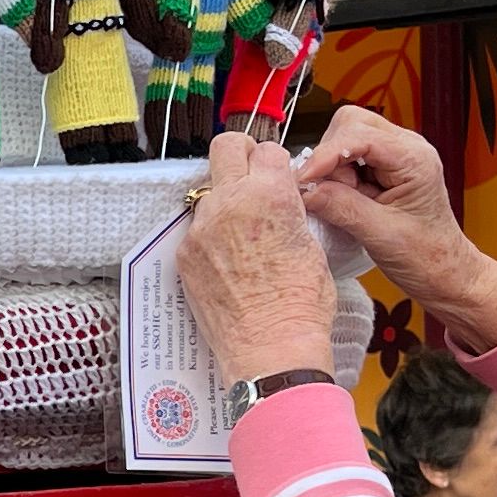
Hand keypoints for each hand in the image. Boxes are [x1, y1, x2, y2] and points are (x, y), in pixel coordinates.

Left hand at [178, 134, 351, 389]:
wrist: (272, 349)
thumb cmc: (302, 305)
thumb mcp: (312, 244)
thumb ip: (290, 211)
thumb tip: (282, 201)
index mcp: (271, 194)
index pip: (267, 149)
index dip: (274, 163)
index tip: (276, 177)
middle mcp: (231, 201)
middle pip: (226, 147)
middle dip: (240, 156)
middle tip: (249, 178)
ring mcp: (203, 227)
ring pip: (208, 191)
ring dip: (224, 201)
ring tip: (241, 234)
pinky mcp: (185, 253)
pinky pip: (197, 228)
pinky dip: (211, 235)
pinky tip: (227, 261)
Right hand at [291, 106, 496, 349]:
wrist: (443, 272)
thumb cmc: (425, 256)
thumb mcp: (380, 234)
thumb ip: (341, 207)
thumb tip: (305, 190)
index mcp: (414, 158)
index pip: (359, 135)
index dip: (325, 154)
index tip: (304, 180)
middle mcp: (406, 148)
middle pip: (351, 124)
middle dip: (330, 156)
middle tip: (330, 193)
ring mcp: (394, 155)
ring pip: (346, 137)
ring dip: (333, 167)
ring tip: (345, 201)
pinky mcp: (383, 167)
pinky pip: (349, 156)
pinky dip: (337, 175)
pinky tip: (346, 200)